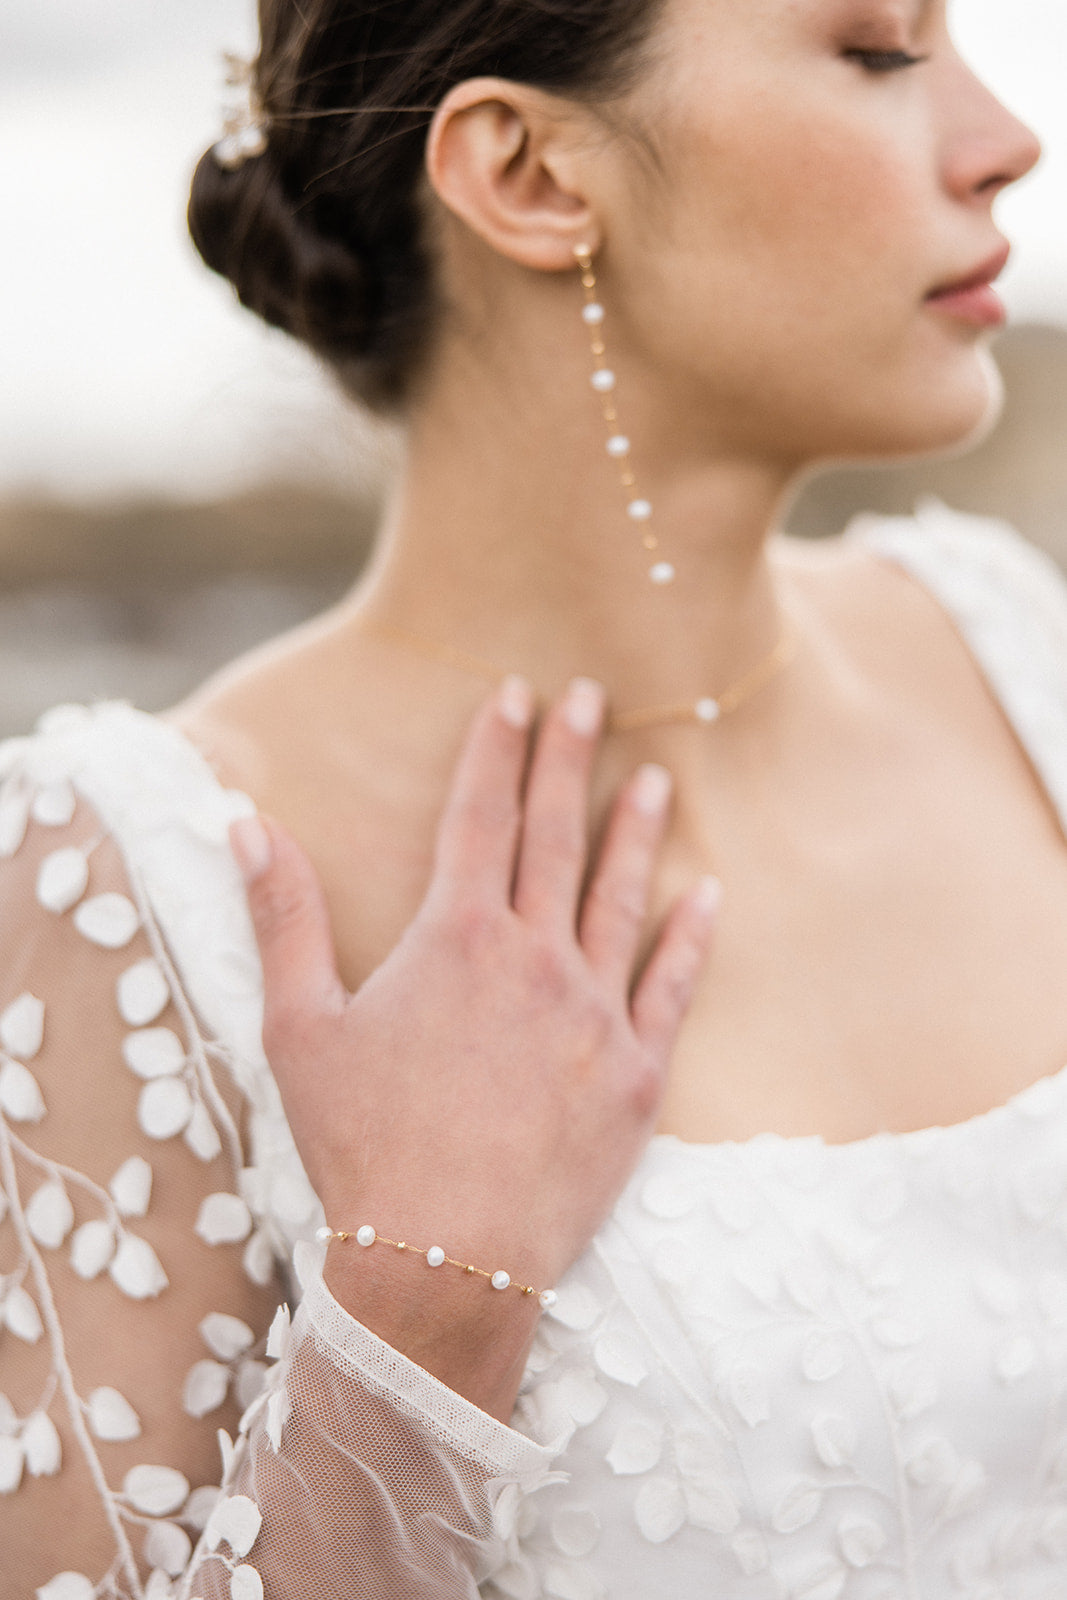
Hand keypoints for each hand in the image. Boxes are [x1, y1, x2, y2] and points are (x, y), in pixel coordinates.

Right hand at [231, 676, 718, 1403]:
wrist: (445, 1260)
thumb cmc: (362, 1146)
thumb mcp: (299, 1028)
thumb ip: (283, 917)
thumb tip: (248, 825)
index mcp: (456, 939)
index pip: (480, 816)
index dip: (496, 748)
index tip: (515, 693)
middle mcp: (535, 959)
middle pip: (554, 836)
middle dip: (569, 758)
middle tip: (591, 697)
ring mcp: (595, 1013)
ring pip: (622, 898)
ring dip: (637, 831)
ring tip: (656, 777)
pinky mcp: (638, 1072)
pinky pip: (673, 987)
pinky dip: (691, 937)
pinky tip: (706, 895)